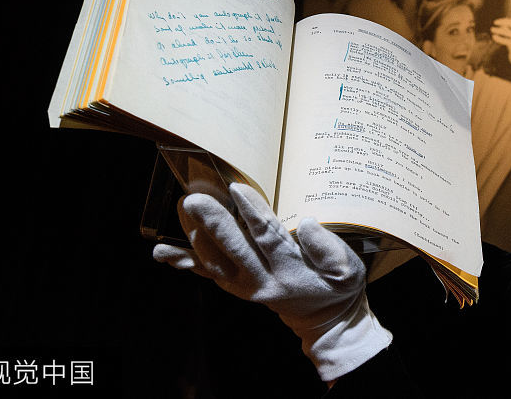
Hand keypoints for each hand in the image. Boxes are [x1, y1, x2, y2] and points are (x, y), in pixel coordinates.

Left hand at [153, 183, 391, 380]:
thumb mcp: (348, 271)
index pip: (268, 238)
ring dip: (196, 237)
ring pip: (215, 263)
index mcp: (291, 271)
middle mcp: (263, 280)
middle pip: (234, 250)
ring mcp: (245, 286)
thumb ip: (329, 250)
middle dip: (214, 224)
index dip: (253, 213)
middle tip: (195, 201)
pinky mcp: (235, 287)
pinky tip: (162, 251)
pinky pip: (207, 274)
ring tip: (183, 212)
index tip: (237, 188)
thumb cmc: (338, 289)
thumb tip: (309, 222)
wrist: (325, 323)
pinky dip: (184, 262)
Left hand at [490, 4, 510, 60]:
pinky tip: (493, 37)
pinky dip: (498, 38)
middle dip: (502, 21)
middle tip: (494, 22)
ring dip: (498, 30)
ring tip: (491, 29)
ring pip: (506, 31)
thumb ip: (510, 26)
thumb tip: (500, 21)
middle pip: (510, 22)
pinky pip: (504, 40)